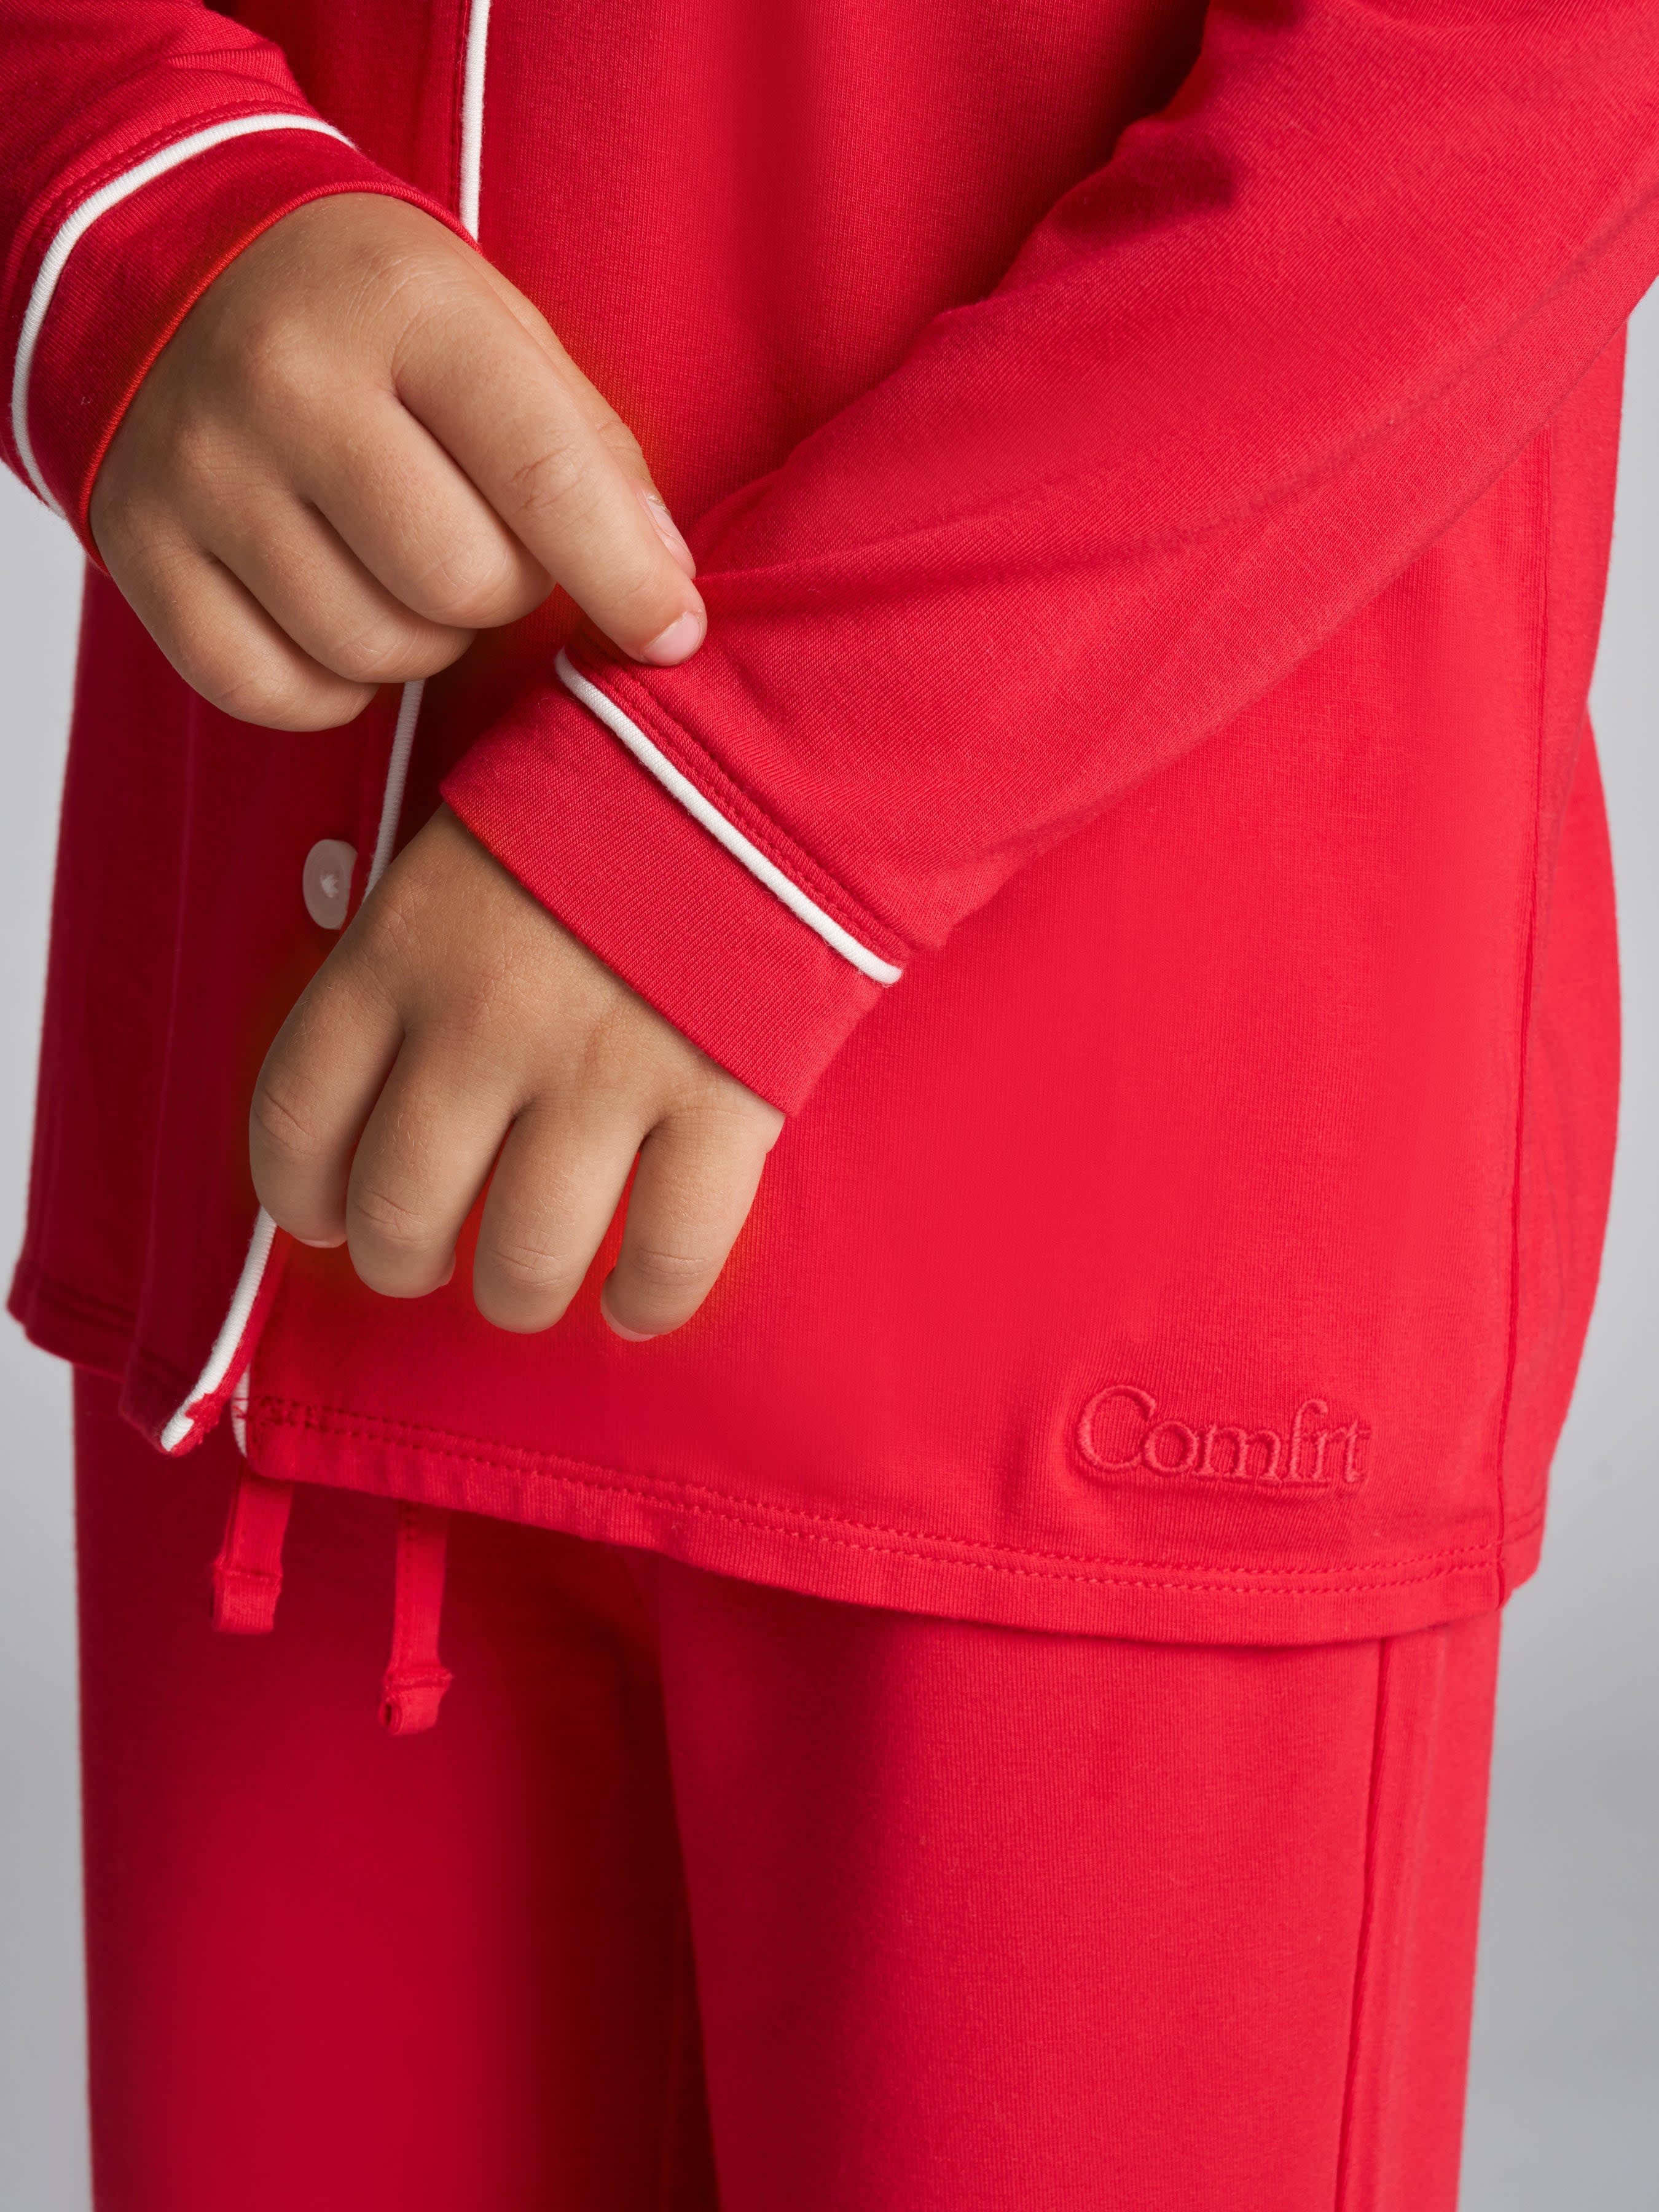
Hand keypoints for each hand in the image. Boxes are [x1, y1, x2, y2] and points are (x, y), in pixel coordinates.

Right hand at [89, 193, 704, 730]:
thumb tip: (664, 593)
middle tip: (489, 551)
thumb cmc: (372, 313)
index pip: (544, 475)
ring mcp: (200, 469)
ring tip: (404, 568)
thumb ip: (591, 452)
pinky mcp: (138, 545)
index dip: (626, 579)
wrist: (169, 257)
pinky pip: (270, 689)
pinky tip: (334, 614)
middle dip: (505, 596)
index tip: (672, 633)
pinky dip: (327, 685)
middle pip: (458, 585)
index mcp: (403, 306)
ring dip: (421, 642)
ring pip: (371, 650)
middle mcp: (287, 382)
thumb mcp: (494, 327)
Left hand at [250, 807, 783, 1336]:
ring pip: (523, 1256)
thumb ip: (410, 958)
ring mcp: (604, 1072)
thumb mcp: (463, 845)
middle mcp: (486, 1025)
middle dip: (399, 1258)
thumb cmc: (608, 792)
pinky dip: (645, 1300)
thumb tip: (379, 1079)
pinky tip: (631, 1302)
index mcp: (404, 949)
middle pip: (401, 1208)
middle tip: (421, 1259)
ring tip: (524, 1284)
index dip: (298, 1191)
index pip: (298, 1114)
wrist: (767, 749)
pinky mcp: (720, 1101)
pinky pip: (670, 1252)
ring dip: (513, 1291)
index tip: (320, 1214)